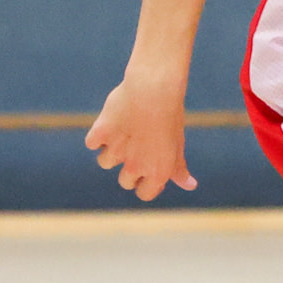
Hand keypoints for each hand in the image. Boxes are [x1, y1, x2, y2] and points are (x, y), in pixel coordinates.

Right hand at [85, 63, 195, 200]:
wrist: (154, 88)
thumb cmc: (170, 115)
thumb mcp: (178, 143)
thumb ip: (179, 168)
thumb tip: (191, 186)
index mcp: (157, 172)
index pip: (144, 194)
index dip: (147, 182)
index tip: (149, 168)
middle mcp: (135, 166)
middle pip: (125, 182)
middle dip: (129, 168)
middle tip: (137, 146)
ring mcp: (116, 150)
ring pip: (105, 162)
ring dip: (112, 150)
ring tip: (125, 130)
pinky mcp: (100, 133)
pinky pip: (92, 143)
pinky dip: (98, 135)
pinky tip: (112, 122)